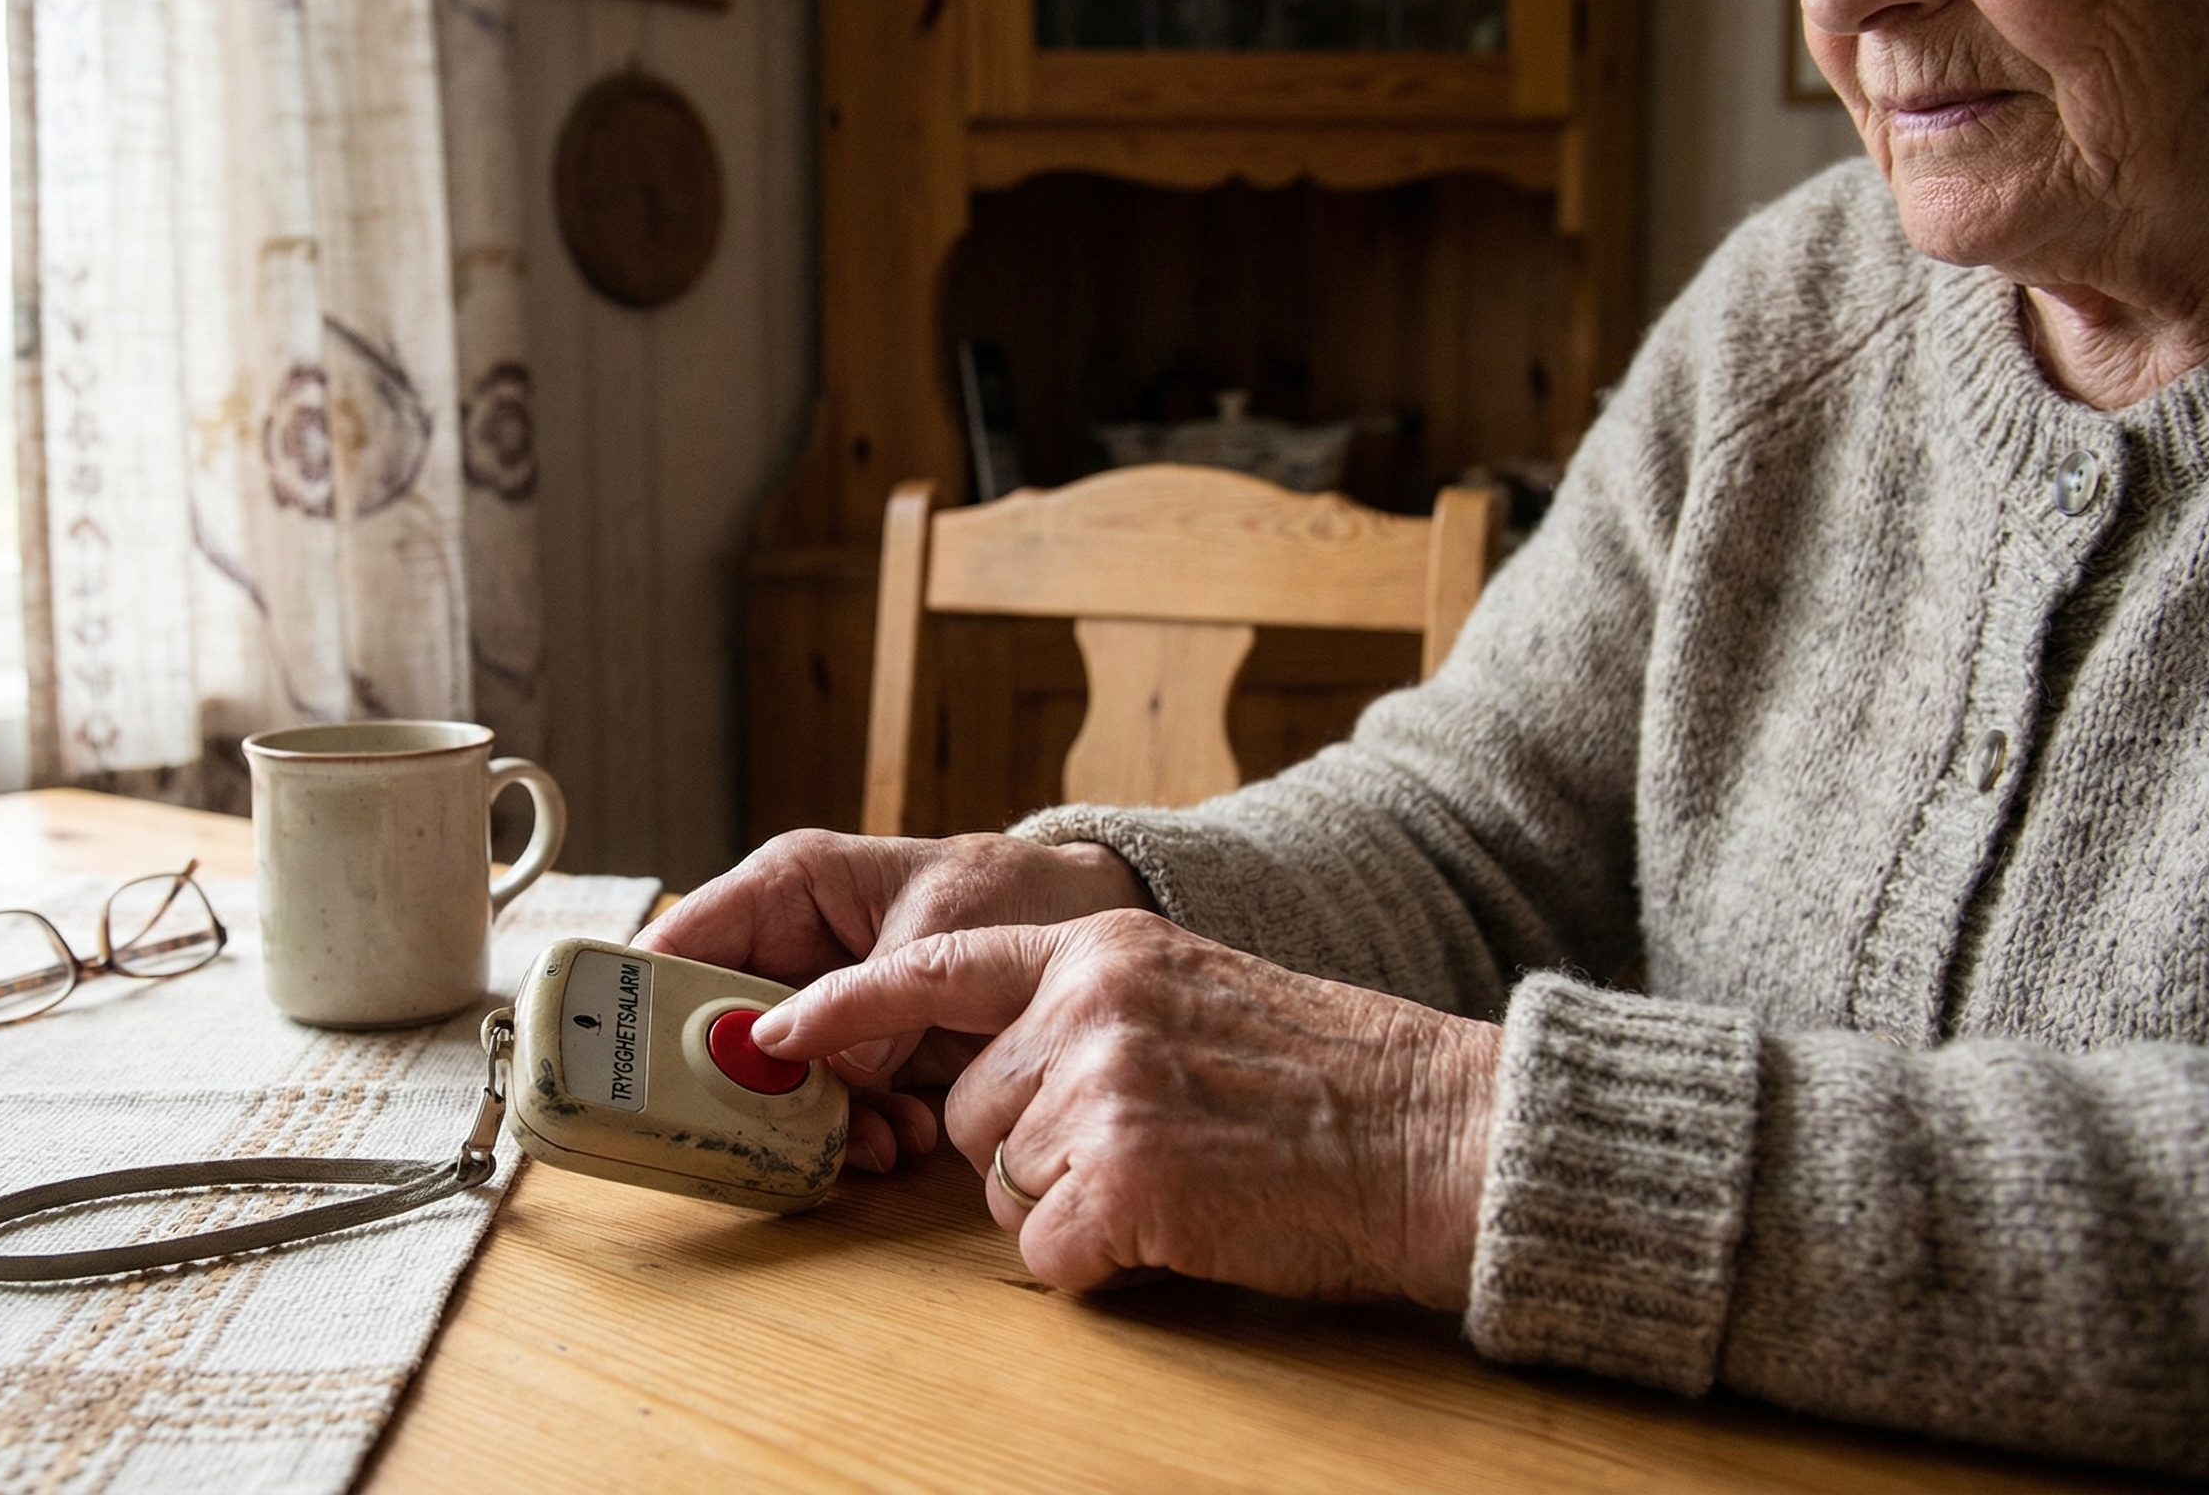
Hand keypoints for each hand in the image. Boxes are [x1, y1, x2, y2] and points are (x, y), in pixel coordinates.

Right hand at [637, 829, 1150, 1170]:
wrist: (1083, 928)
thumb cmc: (1012, 892)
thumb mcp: (947, 927)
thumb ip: (881, 995)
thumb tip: (836, 1072)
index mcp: (785, 890)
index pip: (680, 944)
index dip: (642, 1004)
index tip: (636, 1068)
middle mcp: (786, 953)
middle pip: (714, 1031)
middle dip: (745, 1088)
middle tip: (775, 1131)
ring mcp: (819, 1012)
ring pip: (770, 1082)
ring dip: (813, 1124)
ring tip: (883, 1139)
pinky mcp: (856, 1059)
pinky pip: (827, 1107)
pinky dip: (858, 1132)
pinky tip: (905, 1138)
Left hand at [750, 910, 1500, 1309]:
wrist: (1438, 1134)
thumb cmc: (1330, 1081)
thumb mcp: (1195, 993)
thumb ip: (1094, 1009)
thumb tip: (999, 1072)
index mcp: (1101, 947)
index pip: (935, 970)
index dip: (844, 1010)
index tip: (771, 1035)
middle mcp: (1088, 1004)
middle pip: (969, 1111)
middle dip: (1030, 1148)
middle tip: (1148, 1144)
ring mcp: (1102, 1089)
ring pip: (1003, 1186)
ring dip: (1073, 1204)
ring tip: (1181, 1174)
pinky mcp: (1124, 1181)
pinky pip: (1048, 1254)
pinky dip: (1104, 1262)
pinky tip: (1186, 1223)